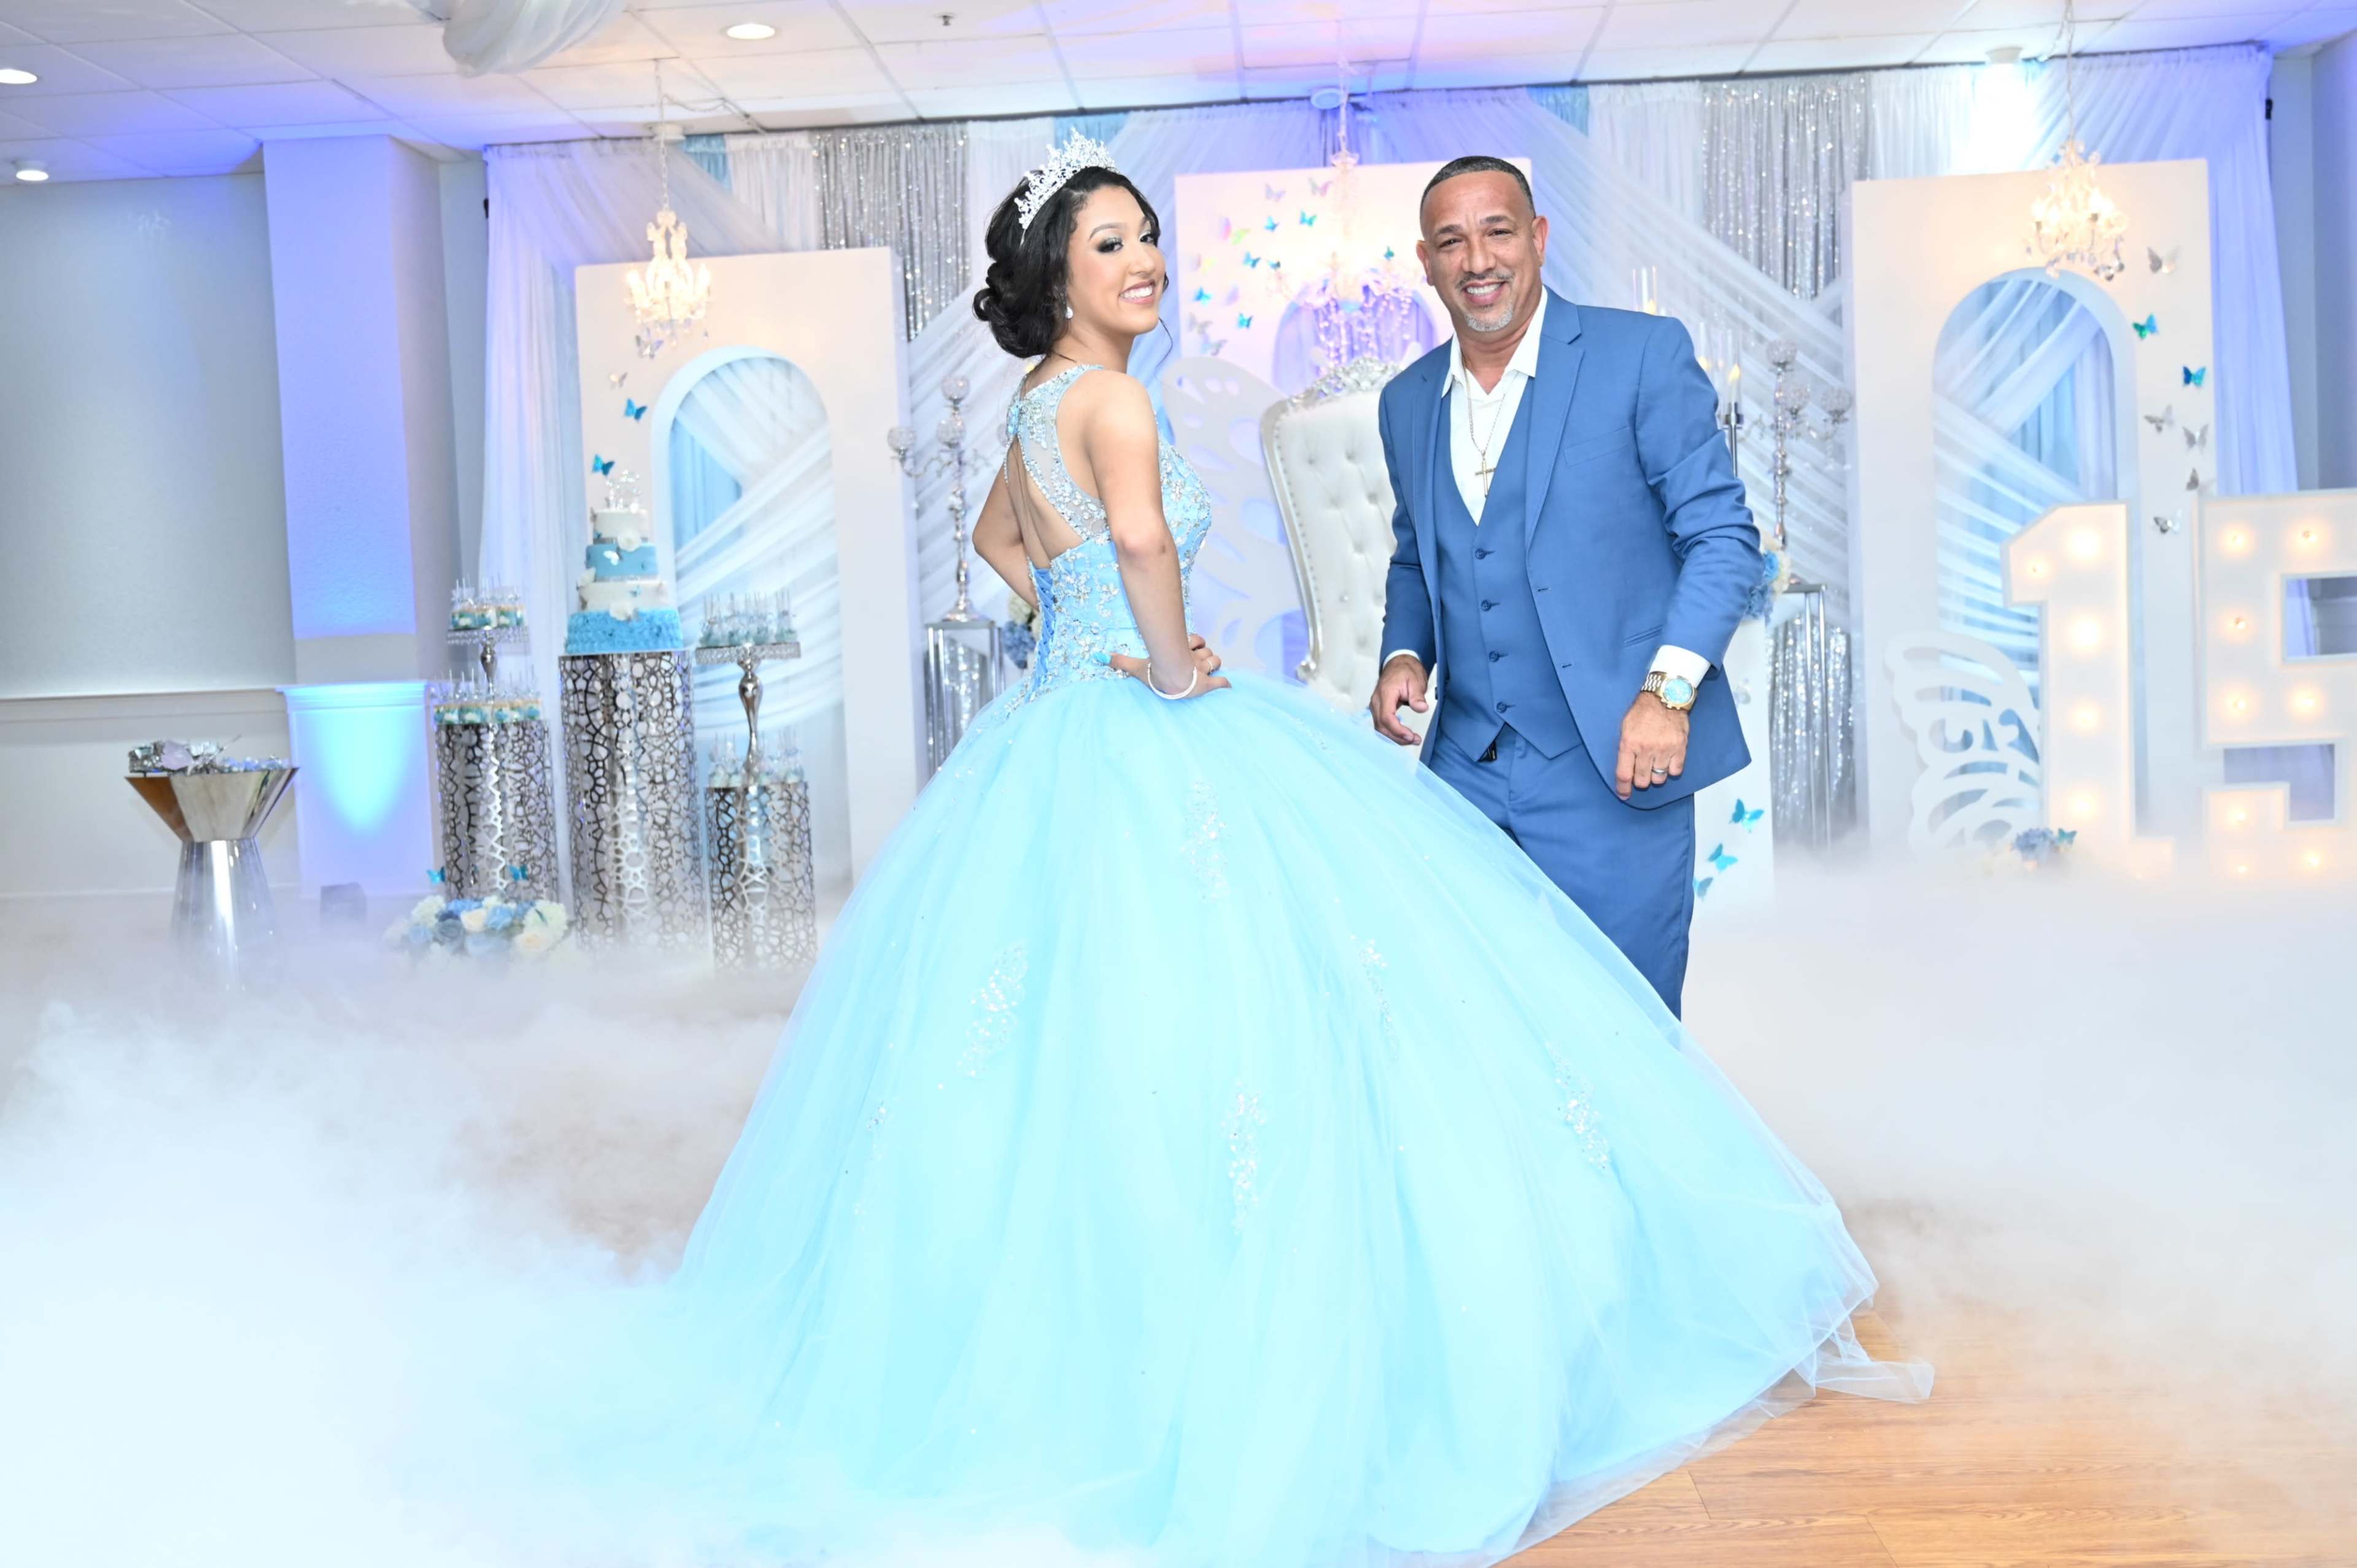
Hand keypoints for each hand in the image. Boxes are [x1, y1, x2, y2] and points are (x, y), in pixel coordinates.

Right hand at [1108, 634, 1229, 697]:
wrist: (1171, 679)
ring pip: (1215, 661)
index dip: (1195, 643)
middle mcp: (1193, 659)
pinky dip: (1224, 684)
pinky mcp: (1208, 684)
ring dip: (1213, 664)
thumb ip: (1120, 661)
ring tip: (1207, 670)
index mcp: (1180, 652)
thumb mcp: (1136, 667)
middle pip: (1207, 651)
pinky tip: (1226, 686)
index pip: (1195, 641)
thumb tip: (1099, 657)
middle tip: (1198, 662)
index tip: (1191, 647)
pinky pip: (1221, 683)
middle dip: (1206, 655)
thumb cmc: (1155, 672)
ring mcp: (1201, 671)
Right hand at [1370, 654, 1428, 745]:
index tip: (1411, 736)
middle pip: (1381, 726)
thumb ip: (1417, 696)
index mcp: (1385, 693)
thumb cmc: (1407, 671)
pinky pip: (1381, 724)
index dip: (1397, 730)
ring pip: (1380, 727)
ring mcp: (1375, 705)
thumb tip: (1421, 708)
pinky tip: (1403, 735)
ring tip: (1411, 739)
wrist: (1399, 663)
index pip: (1386, 717)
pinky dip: (1391, 732)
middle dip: (1397, 737)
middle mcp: (1377, 700)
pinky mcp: (1378, 708)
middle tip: (1414, 740)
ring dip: (1394, 737)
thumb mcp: (1416, 681)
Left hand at [1616, 692, 1688, 799]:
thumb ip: (1625, 748)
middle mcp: (1646, 749)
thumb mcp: (1625, 727)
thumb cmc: (1643, 711)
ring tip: (1655, 764)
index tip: (1624, 794)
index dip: (1623, 788)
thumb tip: (1625, 770)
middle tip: (1641, 774)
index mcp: (1629, 743)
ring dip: (1655, 776)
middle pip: (1642, 780)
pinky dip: (1671, 770)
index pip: (1624, 774)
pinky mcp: (1680, 748)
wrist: (1666, 696)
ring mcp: (1664, 749)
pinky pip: (1675, 771)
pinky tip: (1667, 761)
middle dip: (1640, 781)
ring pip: (1659, 778)